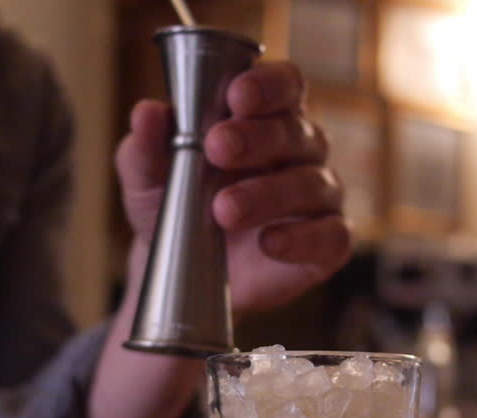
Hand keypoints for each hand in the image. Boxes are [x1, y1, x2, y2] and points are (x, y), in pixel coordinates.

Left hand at [115, 61, 350, 315]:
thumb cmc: (176, 207)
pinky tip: (269, 243)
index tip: (236, 95)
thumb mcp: (147, 179)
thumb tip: (147, 112)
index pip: (285, 84)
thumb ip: (145, 146)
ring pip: (311, 184)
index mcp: (264, 117)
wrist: (183, 273)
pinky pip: (331, 235)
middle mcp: (300, 150)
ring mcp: (318, 197)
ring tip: (224, 211)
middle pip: (295, 131)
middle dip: (257, 137)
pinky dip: (302, 239)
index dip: (267, 84)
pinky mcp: (328, 243)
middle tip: (218, 148)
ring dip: (267, 194)